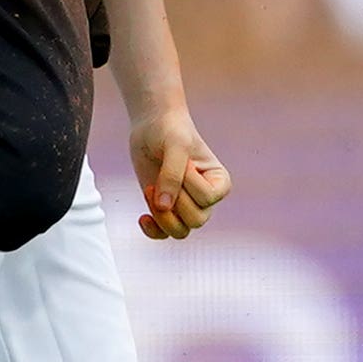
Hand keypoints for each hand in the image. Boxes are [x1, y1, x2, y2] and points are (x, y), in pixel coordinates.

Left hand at [129, 103, 231, 239]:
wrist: (152, 127)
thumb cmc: (170, 131)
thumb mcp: (174, 146)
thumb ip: (172, 176)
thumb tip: (164, 207)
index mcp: (220, 183)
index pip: (207, 198)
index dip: (188, 183)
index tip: (181, 162)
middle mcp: (207, 199)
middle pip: (196, 220)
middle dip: (173, 202)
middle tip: (158, 178)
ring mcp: (187, 206)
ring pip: (180, 232)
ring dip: (161, 216)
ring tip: (149, 189)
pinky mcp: (166, 209)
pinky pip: (163, 234)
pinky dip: (152, 230)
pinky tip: (143, 216)